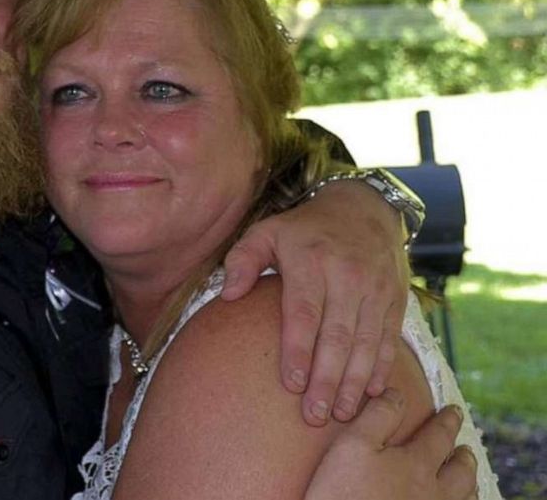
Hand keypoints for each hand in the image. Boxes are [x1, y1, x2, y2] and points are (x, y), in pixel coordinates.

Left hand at [222, 179, 409, 424]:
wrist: (364, 208)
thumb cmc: (303, 228)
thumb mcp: (266, 231)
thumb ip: (242, 260)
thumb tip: (227, 294)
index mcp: (309, 261)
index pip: (304, 313)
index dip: (298, 350)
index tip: (291, 384)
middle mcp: (346, 276)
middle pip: (337, 336)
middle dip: (327, 379)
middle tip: (314, 415)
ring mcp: (375, 288)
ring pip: (366, 343)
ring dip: (355, 382)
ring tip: (341, 414)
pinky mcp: (394, 298)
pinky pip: (389, 338)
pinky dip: (383, 367)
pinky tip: (373, 393)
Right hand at [305, 389, 477, 499]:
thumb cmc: (344, 493)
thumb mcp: (352, 445)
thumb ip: (378, 416)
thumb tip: (396, 394)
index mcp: (416, 463)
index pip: (439, 435)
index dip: (447, 420)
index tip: (453, 410)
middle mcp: (434, 491)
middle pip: (461, 470)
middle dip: (463, 454)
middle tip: (464, 446)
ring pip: (465, 497)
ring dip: (469, 482)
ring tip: (466, 476)